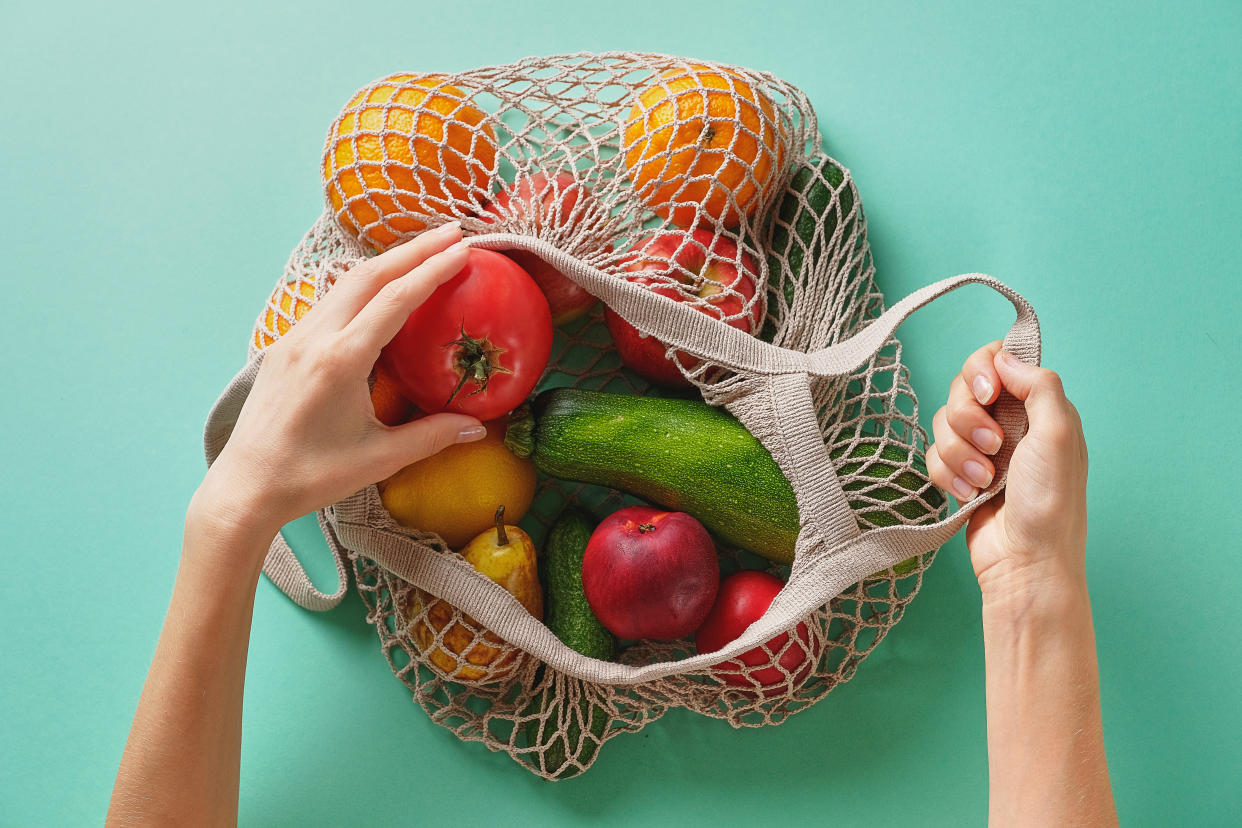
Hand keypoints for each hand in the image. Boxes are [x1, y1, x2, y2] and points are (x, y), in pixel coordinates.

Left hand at [192, 222, 484, 547]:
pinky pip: (328, 303)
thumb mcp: (380, 458)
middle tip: (453, 232)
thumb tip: (478, 427)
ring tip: (423, 252)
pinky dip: (361, 285)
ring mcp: (294, 338)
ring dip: (387, 263)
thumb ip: (432, 436)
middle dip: (414, 249)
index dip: (433, 270)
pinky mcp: (284, 347)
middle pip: (370, 274)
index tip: (464, 250)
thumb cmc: (311, 477)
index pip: (395, 299)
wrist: (246, 486)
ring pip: (345, 283)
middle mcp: (315, 337)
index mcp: (341, 360)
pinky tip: (379, 289)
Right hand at [926, 341, 1088, 598]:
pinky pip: (933, 455)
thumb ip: (1038, 386)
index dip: (982, 371)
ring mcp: (982, 448)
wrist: (1025, 561)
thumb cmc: (1050, 502)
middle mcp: (1009, 422)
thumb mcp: (1059, 435)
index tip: (989, 395)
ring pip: (942, 423)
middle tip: (993, 447)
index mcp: (1037, 406)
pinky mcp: (960, 473)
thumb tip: (1005, 357)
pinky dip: (949, 475)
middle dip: (968, 419)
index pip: (995, 360)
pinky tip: (971, 495)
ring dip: (960, 454)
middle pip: (960, 388)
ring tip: (985, 480)